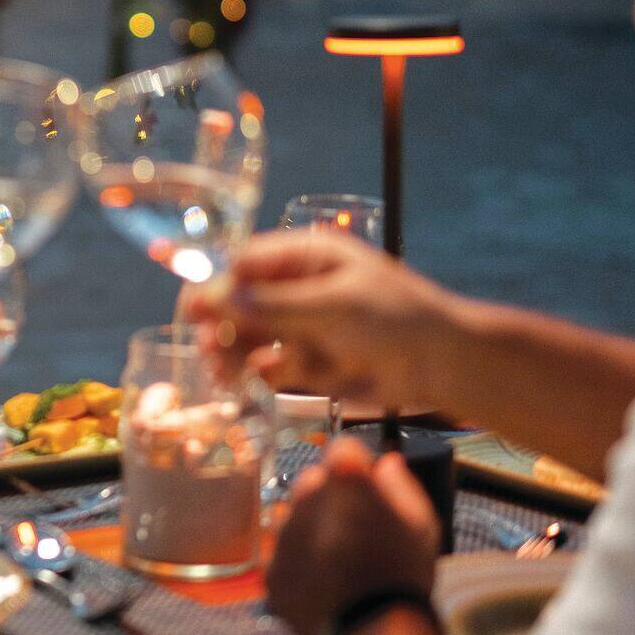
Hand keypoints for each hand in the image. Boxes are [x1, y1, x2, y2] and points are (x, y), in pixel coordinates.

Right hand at [184, 229, 461, 410]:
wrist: (443, 364)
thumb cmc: (395, 317)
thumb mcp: (332, 304)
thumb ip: (273, 305)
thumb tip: (214, 299)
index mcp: (304, 258)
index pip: (244, 263)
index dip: (215, 283)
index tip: (191, 307)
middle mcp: (295, 290)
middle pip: (239, 303)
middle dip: (220, 323)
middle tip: (205, 346)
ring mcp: (300, 328)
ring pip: (248, 338)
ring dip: (232, 352)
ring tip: (222, 370)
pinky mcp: (306, 364)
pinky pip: (268, 367)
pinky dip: (259, 373)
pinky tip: (262, 376)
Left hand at [266, 437, 440, 634]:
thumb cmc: (403, 574)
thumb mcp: (420, 524)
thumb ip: (400, 485)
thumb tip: (385, 463)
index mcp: (343, 479)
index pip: (342, 447)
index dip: (357, 465)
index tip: (369, 486)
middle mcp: (304, 498)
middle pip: (312, 480)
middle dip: (330, 495)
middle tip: (356, 528)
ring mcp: (281, 535)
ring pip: (291, 515)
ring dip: (309, 527)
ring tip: (339, 559)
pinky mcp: (270, 569)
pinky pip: (280, 552)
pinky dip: (297, 560)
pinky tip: (322, 581)